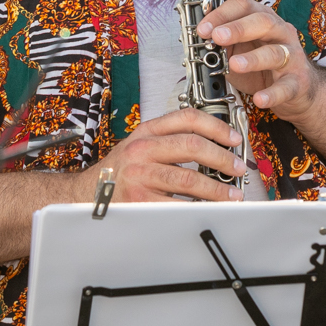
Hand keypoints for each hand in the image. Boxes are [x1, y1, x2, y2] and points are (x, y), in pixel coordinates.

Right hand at [86, 107, 243, 202]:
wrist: (88, 193)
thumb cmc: (121, 170)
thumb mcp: (141, 145)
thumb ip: (170, 140)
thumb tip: (214, 146)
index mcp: (146, 131)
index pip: (186, 118)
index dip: (216, 126)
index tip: (234, 138)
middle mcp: (142, 149)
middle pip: (192, 146)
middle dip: (222, 158)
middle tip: (238, 167)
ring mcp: (141, 175)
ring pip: (189, 179)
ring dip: (217, 188)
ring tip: (232, 193)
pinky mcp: (141, 200)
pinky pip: (178, 204)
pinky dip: (199, 207)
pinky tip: (210, 208)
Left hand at [201, 0, 325, 126]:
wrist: (297, 90)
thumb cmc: (265, 66)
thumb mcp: (240, 50)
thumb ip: (223, 43)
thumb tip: (200, 38)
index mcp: (263, 20)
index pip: (244, 6)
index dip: (222, 14)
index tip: (203, 28)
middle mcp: (280, 33)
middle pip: (263, 22)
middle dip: (238, 29)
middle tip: (217, 37)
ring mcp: (291, 57)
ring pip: (275, 53)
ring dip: (254, 58)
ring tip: (235, 64)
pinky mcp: (297, 82)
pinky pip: (286, 87)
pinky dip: (272, 94)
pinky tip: (260, 99)